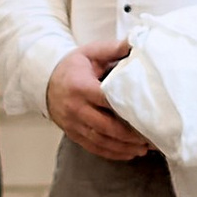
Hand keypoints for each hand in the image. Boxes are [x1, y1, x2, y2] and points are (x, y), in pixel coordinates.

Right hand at [46, 40, 149, 161]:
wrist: (44, 82)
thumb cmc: (71, 67)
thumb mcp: (90, 53)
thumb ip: (112, 49)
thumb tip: (136, 43)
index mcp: (80, 87)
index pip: (106, 100)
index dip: (127, 109)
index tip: (148, 114)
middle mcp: (75, 108)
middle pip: (106, 126)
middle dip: (130, 135)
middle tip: (152, 137)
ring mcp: (73, 124)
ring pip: (102, 141)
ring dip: (124, 147)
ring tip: (145, 148)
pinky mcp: (73, 134)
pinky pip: (95, 148)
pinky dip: (113, 153)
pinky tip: (129, 153)